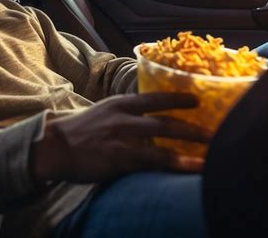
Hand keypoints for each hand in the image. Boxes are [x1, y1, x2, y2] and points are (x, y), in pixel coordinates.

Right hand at [31, 92, 211, 183]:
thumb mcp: (102, 111)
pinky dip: (175, 165)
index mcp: (118, 104)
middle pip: (164, 121)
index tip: (196, 99)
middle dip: (192, 127)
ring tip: (211, 153)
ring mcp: (122, 139)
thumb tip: (145, 117)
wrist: (55, 145)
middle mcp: (123, 118)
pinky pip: (153, 162)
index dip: (176, 98)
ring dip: (190, 147)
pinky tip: (190, 168)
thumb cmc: (79, 129)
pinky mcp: (119, 159)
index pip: (153, 97)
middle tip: (213, 131)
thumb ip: (123, 113)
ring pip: (163, 142)